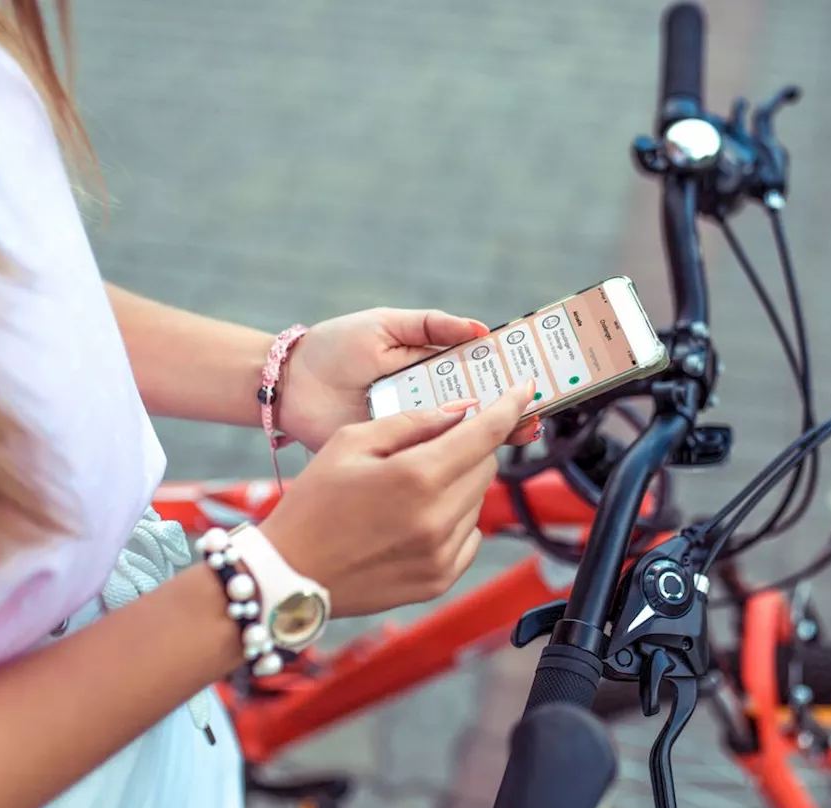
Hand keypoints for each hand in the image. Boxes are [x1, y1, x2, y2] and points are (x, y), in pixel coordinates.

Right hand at [259, 381, 534, 616]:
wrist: (289, 575)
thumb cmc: (312, 504)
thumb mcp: (350, 442)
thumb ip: (412, 423)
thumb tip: (461, 411)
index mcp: (416, 477)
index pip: (484, 434)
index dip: (509, 408)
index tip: (524, 393)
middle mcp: (437, 519)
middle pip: (485, 466)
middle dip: (468, 448)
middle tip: (430, 448)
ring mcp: (442, 554)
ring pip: (478, 500)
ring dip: (457, 485)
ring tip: (408, 491)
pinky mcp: (440, 579)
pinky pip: (470, 535)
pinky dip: (453, 520)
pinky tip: (414, 520)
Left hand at [277, 308, 540, 449]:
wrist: (291, 383)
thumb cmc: (336, 346)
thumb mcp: (387, 325)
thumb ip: (431, 325)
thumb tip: (480, 329)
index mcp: (432, 367)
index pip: (480, 371)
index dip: (507, 374)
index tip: (535, 374)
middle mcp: (429, 400)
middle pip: (481, 406)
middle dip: (512, 408)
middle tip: (539, 407)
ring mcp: (415, 428)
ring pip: (464, 435)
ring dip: (496, 434)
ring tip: (525, 427)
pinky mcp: (398, 452)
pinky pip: (432, 456)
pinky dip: (458, 458)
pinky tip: (483, 451)